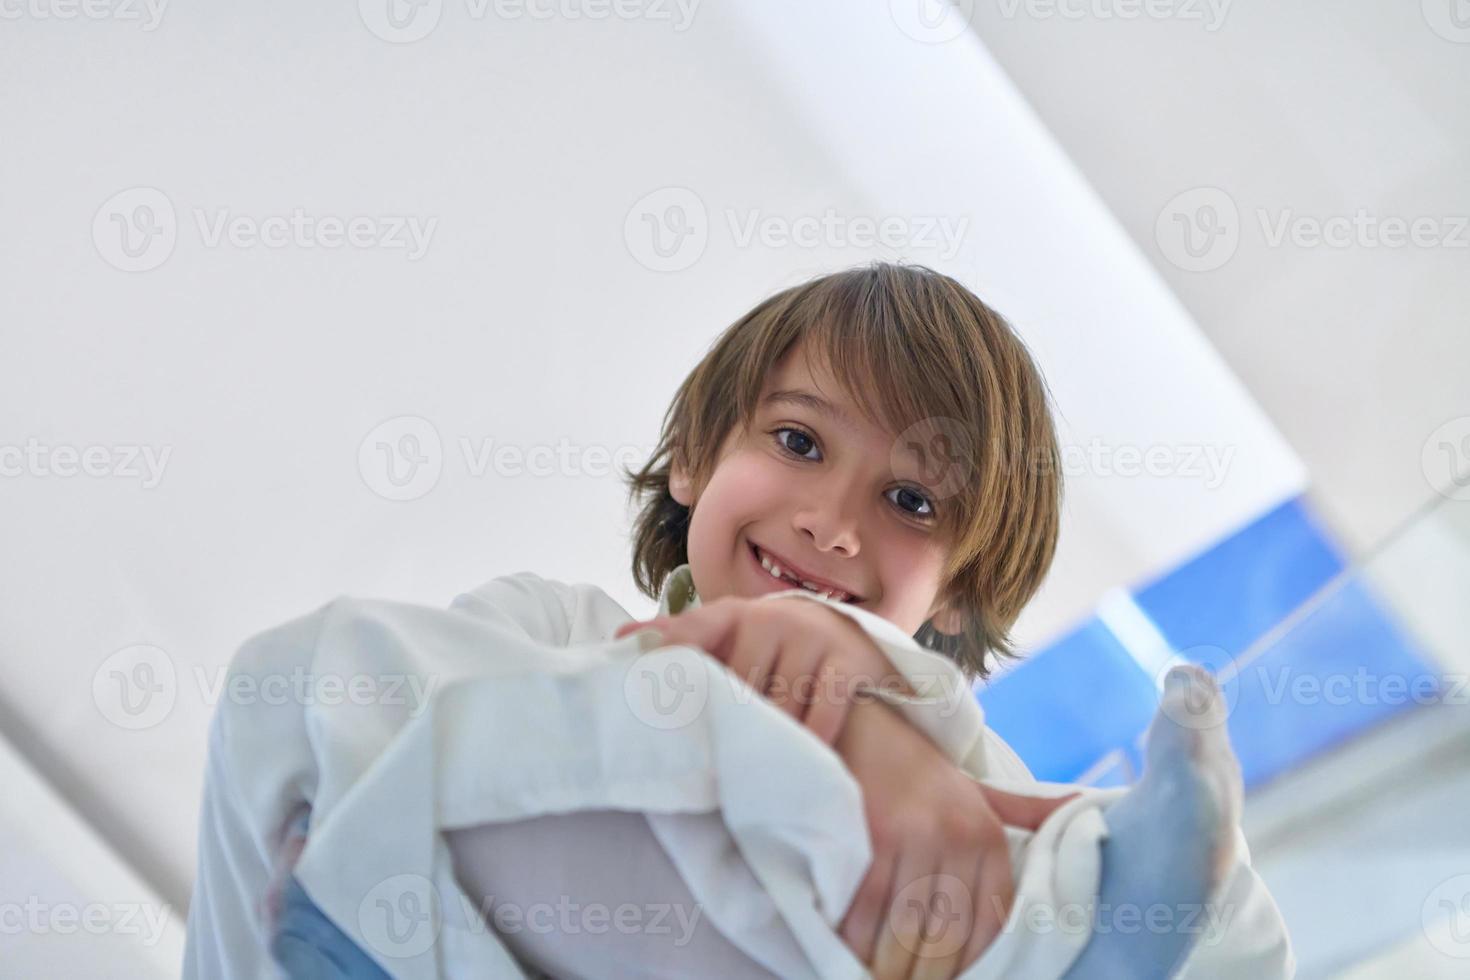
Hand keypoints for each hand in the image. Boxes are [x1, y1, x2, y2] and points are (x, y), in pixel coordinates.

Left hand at [615, 594, 913, 744]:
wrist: (842, 631)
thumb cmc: (767, 646)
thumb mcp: (726, 635)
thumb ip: (678, 639)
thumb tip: (620, 640)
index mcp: (733, 613)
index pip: (693, 628)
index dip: (669, 653)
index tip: (646, 685)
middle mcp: (772, 619)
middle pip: (737, 685)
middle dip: (727, 723)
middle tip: (709, 760)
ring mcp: (812, 639)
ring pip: (779, 707)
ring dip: (768, 741)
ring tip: (751, 769)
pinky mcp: (847, 664)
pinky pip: (821, 716)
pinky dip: (808, 743)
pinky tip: (796, 763)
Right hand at [834, 700, 1077, 979]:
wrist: (865, 720)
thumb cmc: (919, 769)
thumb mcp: (979, 791)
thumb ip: (1025, 814)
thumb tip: (1089, 806)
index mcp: (987, 836)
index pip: (988, 925)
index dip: (965, 968)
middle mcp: (958, 837)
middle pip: (944, 937)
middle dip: (922, 976)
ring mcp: (916, 836)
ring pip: (905, 930)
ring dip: (886, 966)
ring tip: (877, 978)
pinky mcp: (875, 835)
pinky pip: (867, 908)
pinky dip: (855, 939)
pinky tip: (848, 951)